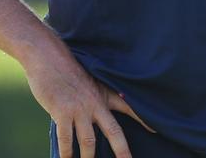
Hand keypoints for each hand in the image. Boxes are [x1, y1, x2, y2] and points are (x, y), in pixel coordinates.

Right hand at [24, 47, 152, 157]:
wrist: (49, 58)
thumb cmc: (68, 70)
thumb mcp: (89, 82)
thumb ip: (96, 99)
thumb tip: (99, 115)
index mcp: (104, 94)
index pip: (130, 107)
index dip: (144, 119)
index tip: (156, 130)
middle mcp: (96, 103)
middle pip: (114, 132)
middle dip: (122, 150)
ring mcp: (79, 109)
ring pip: (89, 141)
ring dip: (89, 157)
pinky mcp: (62, 113)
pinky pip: (66, 139)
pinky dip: (66, 153)